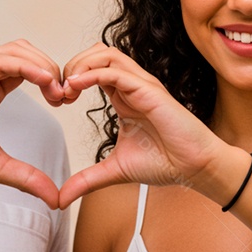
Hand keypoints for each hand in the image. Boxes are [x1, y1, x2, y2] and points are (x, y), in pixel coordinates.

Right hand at [0, 40, 66, 207]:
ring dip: (43, 64)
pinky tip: (43, 81)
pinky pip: (1, 61)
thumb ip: (27, 177)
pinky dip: (27, 66)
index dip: (51, 79)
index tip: (66, 101)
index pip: (28, 69)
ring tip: (56, 89)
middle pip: (26, 52)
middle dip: (52, 68)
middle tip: (65, 94)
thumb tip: (54, 198)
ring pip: (16, 50)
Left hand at [58, 43, 223, 207]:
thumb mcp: (114, 171)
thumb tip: (61, 199)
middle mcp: (131, 86)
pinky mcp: (150, 92)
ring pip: (106, 54)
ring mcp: (141, 85)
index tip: (57, 101)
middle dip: (72, 65)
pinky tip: (76, 87)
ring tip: (67, 87)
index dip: (70, 78)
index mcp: (123, 96)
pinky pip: (117, 72)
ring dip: (80, 65)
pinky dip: (92, 74)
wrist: (194, 168)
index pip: (93, 68)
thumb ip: (86, 180)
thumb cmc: (164, 162)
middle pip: (97, 52)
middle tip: (59, 91)